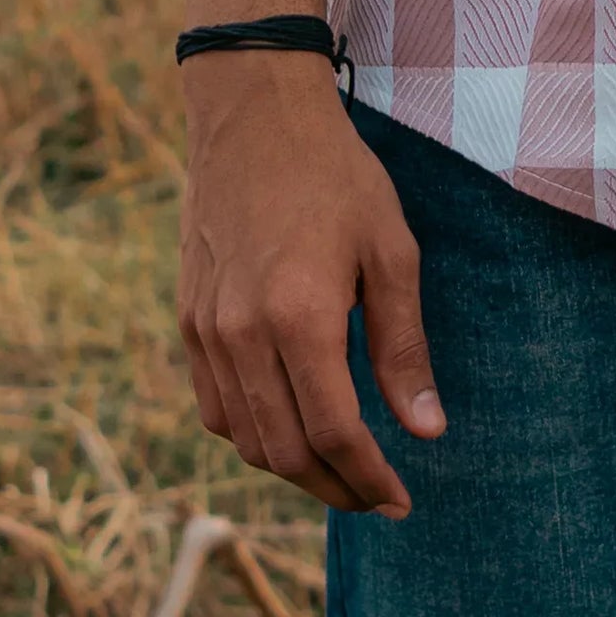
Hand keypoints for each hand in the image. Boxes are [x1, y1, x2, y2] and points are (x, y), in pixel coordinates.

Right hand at [176, 59, 443, 517]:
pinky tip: (290, 429)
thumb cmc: (335, 178)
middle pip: (284, 452)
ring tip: (340, 472)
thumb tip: (426, 430)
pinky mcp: (189, 322)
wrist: (253, 117)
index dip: (369, 478)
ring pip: (244, 439)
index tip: (400, 499)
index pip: (334, 433)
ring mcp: (206, 331)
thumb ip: (403, 348)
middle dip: (335, 488)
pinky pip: (214, 407)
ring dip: (292, 470)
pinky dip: (252, 436)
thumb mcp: (391, 253)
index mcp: (299, 317)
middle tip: (377, 498)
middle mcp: (242, 334)